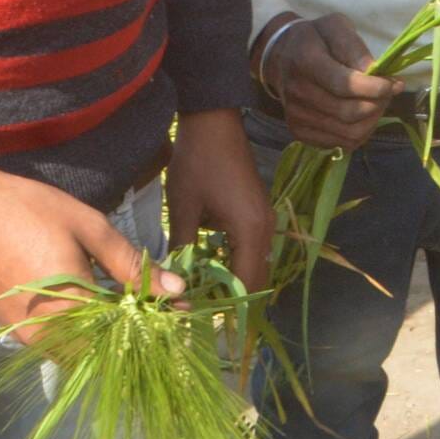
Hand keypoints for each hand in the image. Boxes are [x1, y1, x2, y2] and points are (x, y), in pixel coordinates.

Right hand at [0, 113, 172, 332]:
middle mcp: (47, 336)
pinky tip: (99, 304)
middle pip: (105, 354)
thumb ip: (132, 265)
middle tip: (163, 308)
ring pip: (81, 352)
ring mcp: (26, 337)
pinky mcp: (12, 330)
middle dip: (138, 335)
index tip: (182, 312)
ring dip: (110, 336)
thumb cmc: (27, 211)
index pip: (129, 340)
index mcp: (71, 310)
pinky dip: (84, 331)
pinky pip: (58, 343)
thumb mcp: (88, 228)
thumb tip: (176, 290)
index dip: (159, 328)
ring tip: (137, 305)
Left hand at [167, 108, 273, 290]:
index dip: (225, 304)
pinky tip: (209, 264)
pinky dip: (234, 261)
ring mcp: (264, 219)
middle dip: (230, 296)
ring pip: (255, 263)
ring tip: (201, 291)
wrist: (214, 121)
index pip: (245, 283)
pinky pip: (252, 248)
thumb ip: (182, 247)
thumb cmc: (197, 162)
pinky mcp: (258, 212)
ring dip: (232, 279)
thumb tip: (174, 281)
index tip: (200, 317)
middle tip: (198, 308)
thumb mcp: (183, 207)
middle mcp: (265, 228)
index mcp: (250, 230)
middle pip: (256, 278)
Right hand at [262, 14, 401, 151]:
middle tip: (388, 92)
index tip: (394, 83)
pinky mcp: (299, 132)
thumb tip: (374, 71)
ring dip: (372, 120)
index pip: (345, 85)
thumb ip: (355, 47)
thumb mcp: (335, 26)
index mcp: (306, 61)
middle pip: (349, 112)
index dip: (375, 88)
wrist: (282, 57)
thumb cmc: (315, 38)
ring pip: (349, 133)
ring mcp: (296, 116)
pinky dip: (360, 132)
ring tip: (377, 103)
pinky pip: (341, 144)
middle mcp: (298, 92)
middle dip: (378, 104)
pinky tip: (362, 115)